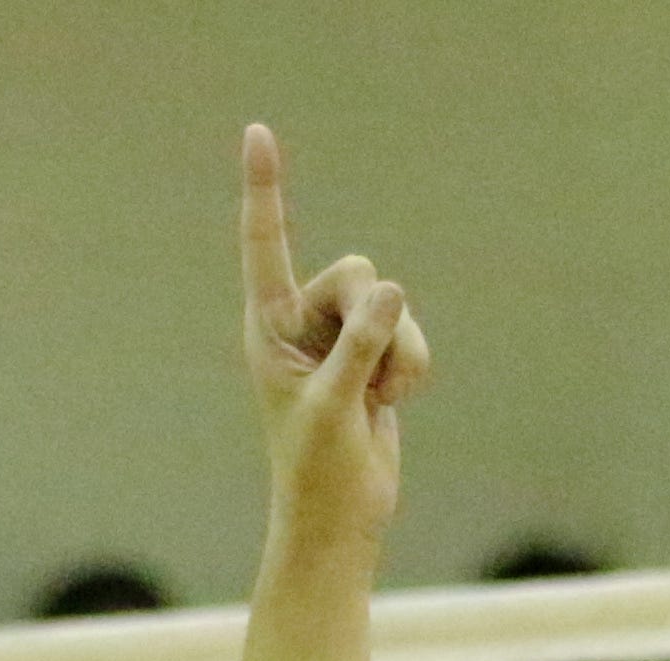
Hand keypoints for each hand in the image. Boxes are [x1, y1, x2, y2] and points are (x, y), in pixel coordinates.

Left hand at [235, 125, 421, 548]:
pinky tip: (389, 403)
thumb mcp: (333, 405)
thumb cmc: (316, 471)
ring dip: (399, 355)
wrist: (340, 518)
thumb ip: (360, 344)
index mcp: (268, 328)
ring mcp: (340, 339)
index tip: (258, 133)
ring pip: (393, 305)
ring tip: (376, 399)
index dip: (265, 190)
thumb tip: (391, 290)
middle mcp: (301, 323)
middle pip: (357, 272)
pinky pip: (411, 334)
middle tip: (365, 376)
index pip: (265, 246)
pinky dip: (411, 369)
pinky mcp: (374, 356)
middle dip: (375, 319)